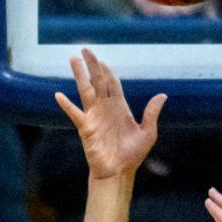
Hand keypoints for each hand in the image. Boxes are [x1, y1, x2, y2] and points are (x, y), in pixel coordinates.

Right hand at [55, 48, 166, 179]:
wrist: (119, 173)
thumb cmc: (132, 155)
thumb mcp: (148, 133)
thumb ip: (151, 113)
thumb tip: (163, 95)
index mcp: (120, 108)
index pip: (112, 84)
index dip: (108, 71)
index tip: (102, 60)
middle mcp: (105, 109)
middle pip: (98, 82)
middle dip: (93, 65)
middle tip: (85, 49)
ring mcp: (94, 117)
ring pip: (86, 91)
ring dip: (80, 75)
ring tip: (73, 59)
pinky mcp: (86, 128)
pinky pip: (75, 114)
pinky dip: (67, 105)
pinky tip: (59, 95)